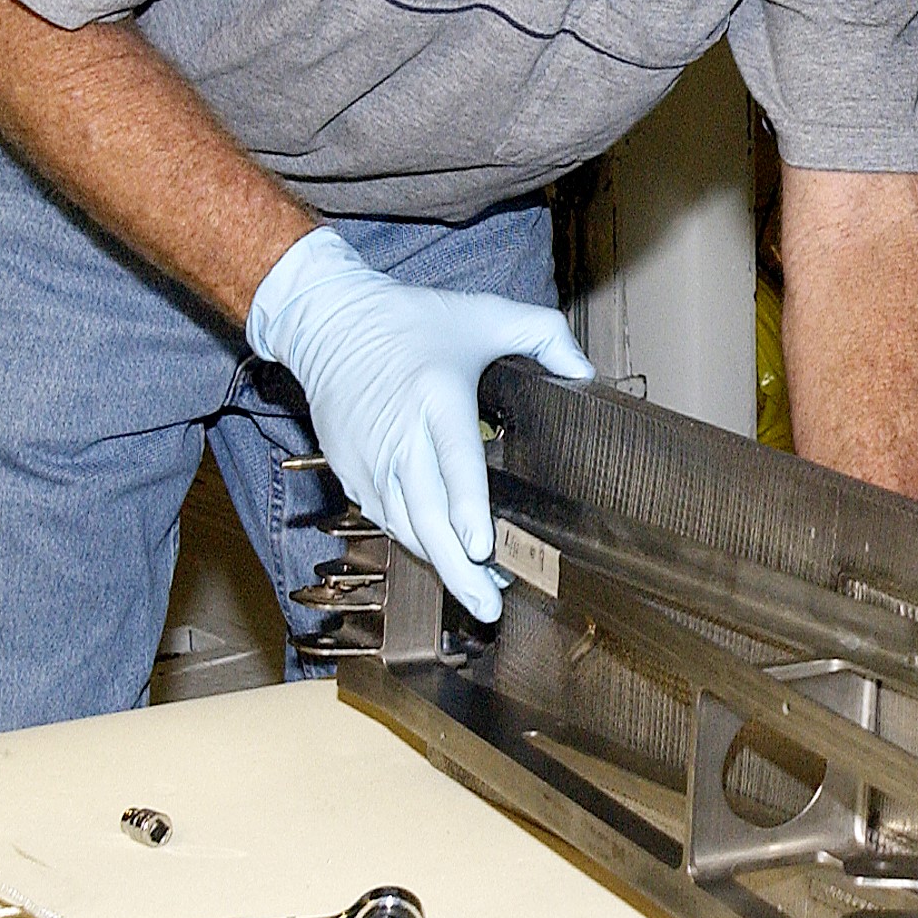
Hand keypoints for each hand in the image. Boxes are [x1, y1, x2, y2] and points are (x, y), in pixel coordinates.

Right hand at [246, 227, 592, 621]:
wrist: (330, 322)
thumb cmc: (413, 320)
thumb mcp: (487, 313)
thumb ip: (546, 336)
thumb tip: (587, 374)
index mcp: (437, 396)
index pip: (454, 462)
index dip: (466, 509)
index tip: (483, 548)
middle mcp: (400, 434)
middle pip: (427, 513)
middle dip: (458, 566)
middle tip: (488, 604)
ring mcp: (371, 457)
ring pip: (404, 525)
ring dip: (438, 563)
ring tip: (476, 595)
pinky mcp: (352, 470)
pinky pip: (383, 518)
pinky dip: (412, 542)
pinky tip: (441, 560)